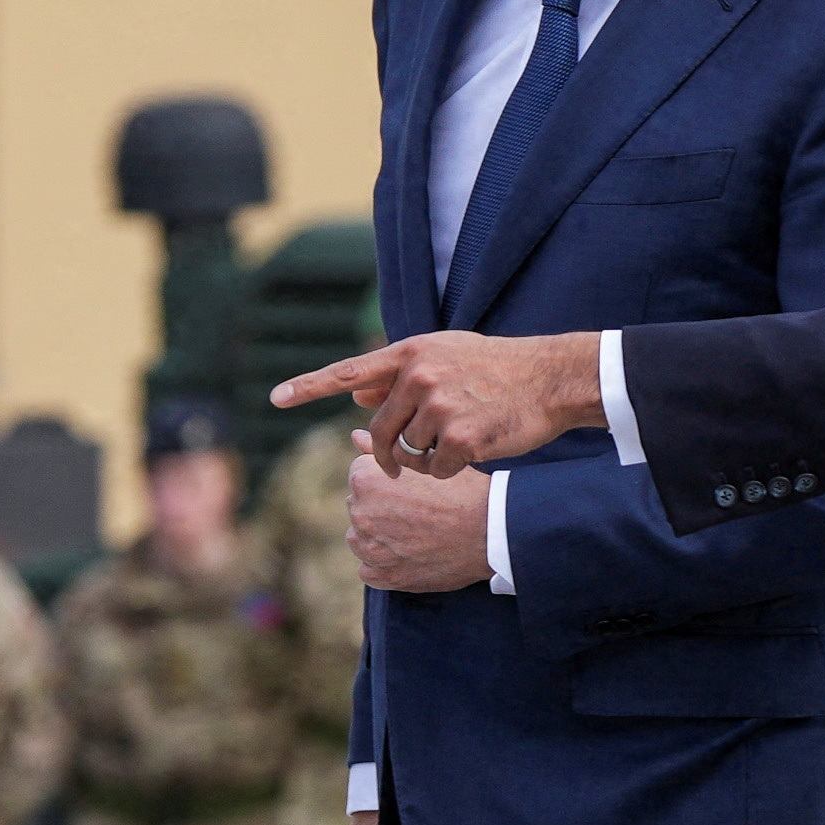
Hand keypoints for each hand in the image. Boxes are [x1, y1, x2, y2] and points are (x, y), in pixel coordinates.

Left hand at [271, 330, 604, 475]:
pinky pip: (437, 469)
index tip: (276, 397)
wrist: (548, 378)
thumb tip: (355, 395)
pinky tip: (472, 451)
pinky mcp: (462, 435)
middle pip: (379, 432)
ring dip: (427, 460)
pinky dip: (450, 470)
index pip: (349, 372)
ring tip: (458, 440)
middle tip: (400, 465)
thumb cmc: (494, 368)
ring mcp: (440, 405)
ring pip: (410, 453)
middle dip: (387, 454)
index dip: (310, 385)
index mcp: (410, 354)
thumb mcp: (444, 359)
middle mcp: (419, 376)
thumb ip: (398, 376)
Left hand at [349, 447, 490, 593]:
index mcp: (366, 479)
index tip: (409, 491)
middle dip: (379, 510)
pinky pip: (369, 569)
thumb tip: (356, 437)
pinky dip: (385, 565)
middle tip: (417, 513)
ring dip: (379, 538)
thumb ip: (383, 450)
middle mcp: (361, 514)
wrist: (492, 532)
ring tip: (415, 535)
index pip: (359, 477)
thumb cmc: (463, 492)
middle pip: (360, 508)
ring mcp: (371, 549)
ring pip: (361, 540)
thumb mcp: (426, 462)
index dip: (385, 482)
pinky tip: (412, 556)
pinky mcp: (383, 577)